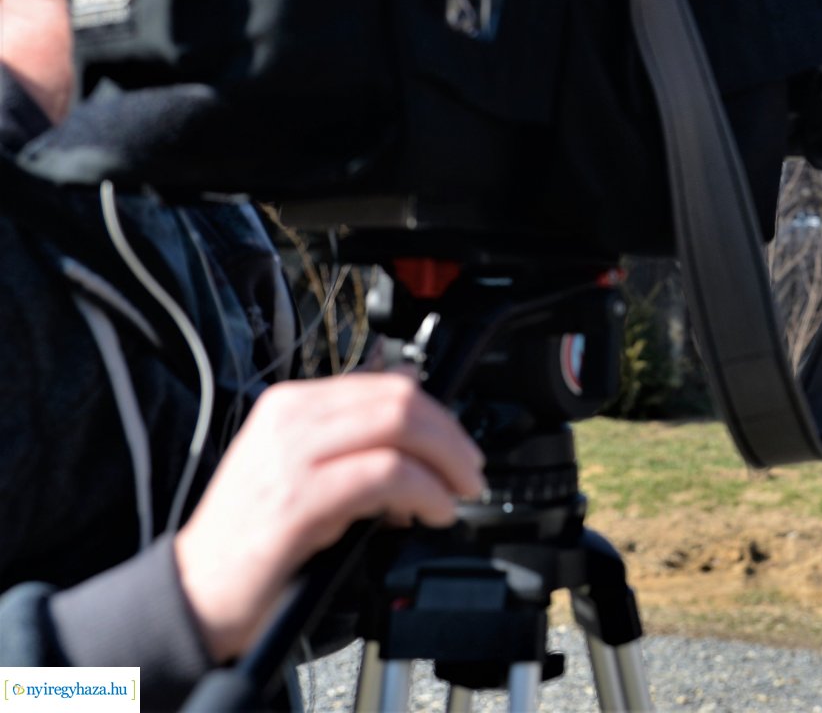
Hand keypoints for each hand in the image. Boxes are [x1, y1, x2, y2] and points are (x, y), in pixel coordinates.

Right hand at [173, 372, 484, 660]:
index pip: (385, 384)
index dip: (438, 414)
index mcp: (291, 405)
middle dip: (451, 437)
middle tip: (470, 473)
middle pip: (400, 401)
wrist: (194, 592)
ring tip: (454, 496)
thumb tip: (416, 417)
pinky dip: (425, 492)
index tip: (459, 447)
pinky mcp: (299, 498)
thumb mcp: (305, 471)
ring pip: (399, 429)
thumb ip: (353, 440)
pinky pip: (386, 476)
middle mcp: (290, 419)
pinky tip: (431, 513)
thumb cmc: (252, 539)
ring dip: (445, 464)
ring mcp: (292, 456)